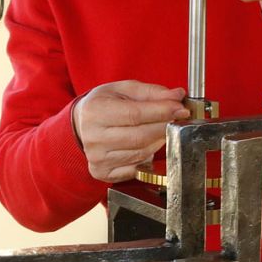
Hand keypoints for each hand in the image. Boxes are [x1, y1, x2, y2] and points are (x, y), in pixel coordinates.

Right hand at [72, 81, 189, 182]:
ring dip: (157, 141)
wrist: (81, 124)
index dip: (162, 112)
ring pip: (141, 153)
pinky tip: (145, 145)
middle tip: (176, 119)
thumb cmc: (103, 105)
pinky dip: (146, 157)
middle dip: (164, 127)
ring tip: (159, 130)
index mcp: (95, 111)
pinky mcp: (101, 172)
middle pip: (140, 136)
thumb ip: (151, 92)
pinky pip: (135, 167)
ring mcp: (97, 158)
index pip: (135, 114)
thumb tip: (177, 96)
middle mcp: (93, 137)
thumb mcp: (123, 90)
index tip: (181, 109)